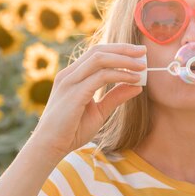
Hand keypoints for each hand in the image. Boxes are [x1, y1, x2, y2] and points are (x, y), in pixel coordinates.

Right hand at [30, 43, 146, 157]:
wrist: (50, 146)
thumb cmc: (72, 130)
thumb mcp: (99, 112)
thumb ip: (115, 97)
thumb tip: (137, 87)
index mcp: (72, 76)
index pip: (97, 53)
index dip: (118, 49)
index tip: (138, 53)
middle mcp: (69, 74)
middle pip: (99, 51)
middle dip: (123, 49)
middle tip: (143, 52)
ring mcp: (70, 82)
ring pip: (99, 59)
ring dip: (123, 60)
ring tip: (142, 66)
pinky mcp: (74, 93)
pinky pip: (100, 77)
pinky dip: (119, 75)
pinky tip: (134, 80)